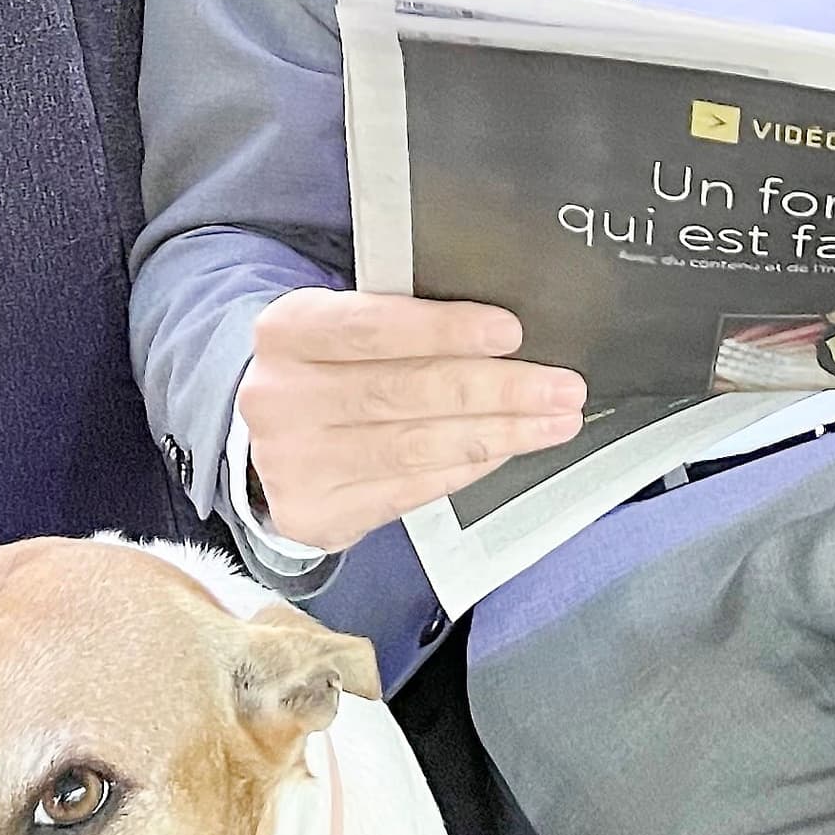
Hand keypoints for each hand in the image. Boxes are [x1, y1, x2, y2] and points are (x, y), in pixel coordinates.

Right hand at [237, 290, 587, 555]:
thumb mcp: (347, 326)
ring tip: (554, 422)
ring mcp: (292, 461)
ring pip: (414, 446)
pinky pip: (409, 489)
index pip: (373, 327)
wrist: (272, 439)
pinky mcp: (313, 511)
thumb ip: (406, 322)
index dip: (445, 330)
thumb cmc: (333, 370)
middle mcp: (279, 397)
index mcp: (288, 331)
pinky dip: (466, 468)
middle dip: (496, 390)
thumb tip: (507, 334)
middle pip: (405, 392)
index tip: (511, 333)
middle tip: (562, 388)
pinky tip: (506, 451)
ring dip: (498, 434)